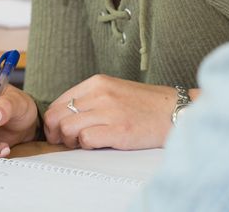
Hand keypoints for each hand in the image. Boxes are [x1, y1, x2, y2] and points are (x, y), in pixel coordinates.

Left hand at [44, 75, 182, 150]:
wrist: (174, 111)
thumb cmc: (144, 105)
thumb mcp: (114, 90)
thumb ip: (90, 98)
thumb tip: (64, 116)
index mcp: (96, 83)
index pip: (57, 103)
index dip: (53, 121)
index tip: (58, 131)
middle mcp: (100, 94)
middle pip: (57, 117)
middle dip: (57, 133)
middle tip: (66, 141)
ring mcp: (109, 112)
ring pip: (67, 128)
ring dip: (70, 141)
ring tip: (81, 143)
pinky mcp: (119, 131)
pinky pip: (86, 140)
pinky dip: (86, 146)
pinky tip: (97, 145)